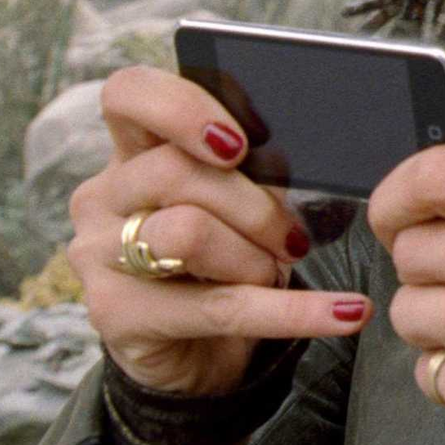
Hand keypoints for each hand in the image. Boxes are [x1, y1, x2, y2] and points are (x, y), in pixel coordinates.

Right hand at [66, 64, 372, 395]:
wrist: (196, 350)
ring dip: (256, 257)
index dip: (181, 107)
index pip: (129, 94)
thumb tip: (291, 153)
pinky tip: (347, 312)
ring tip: (276, 272)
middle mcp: (103, 195)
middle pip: (174, 170)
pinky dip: (296, 311)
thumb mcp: (237, 200)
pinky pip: (220, 307)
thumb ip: (250, 168)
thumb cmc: (220, 256)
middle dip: (253, 205)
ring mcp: (98, 256)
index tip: (238, 142)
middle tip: (291, 237)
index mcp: (131, 150)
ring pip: (187, 233)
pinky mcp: (117, 316)